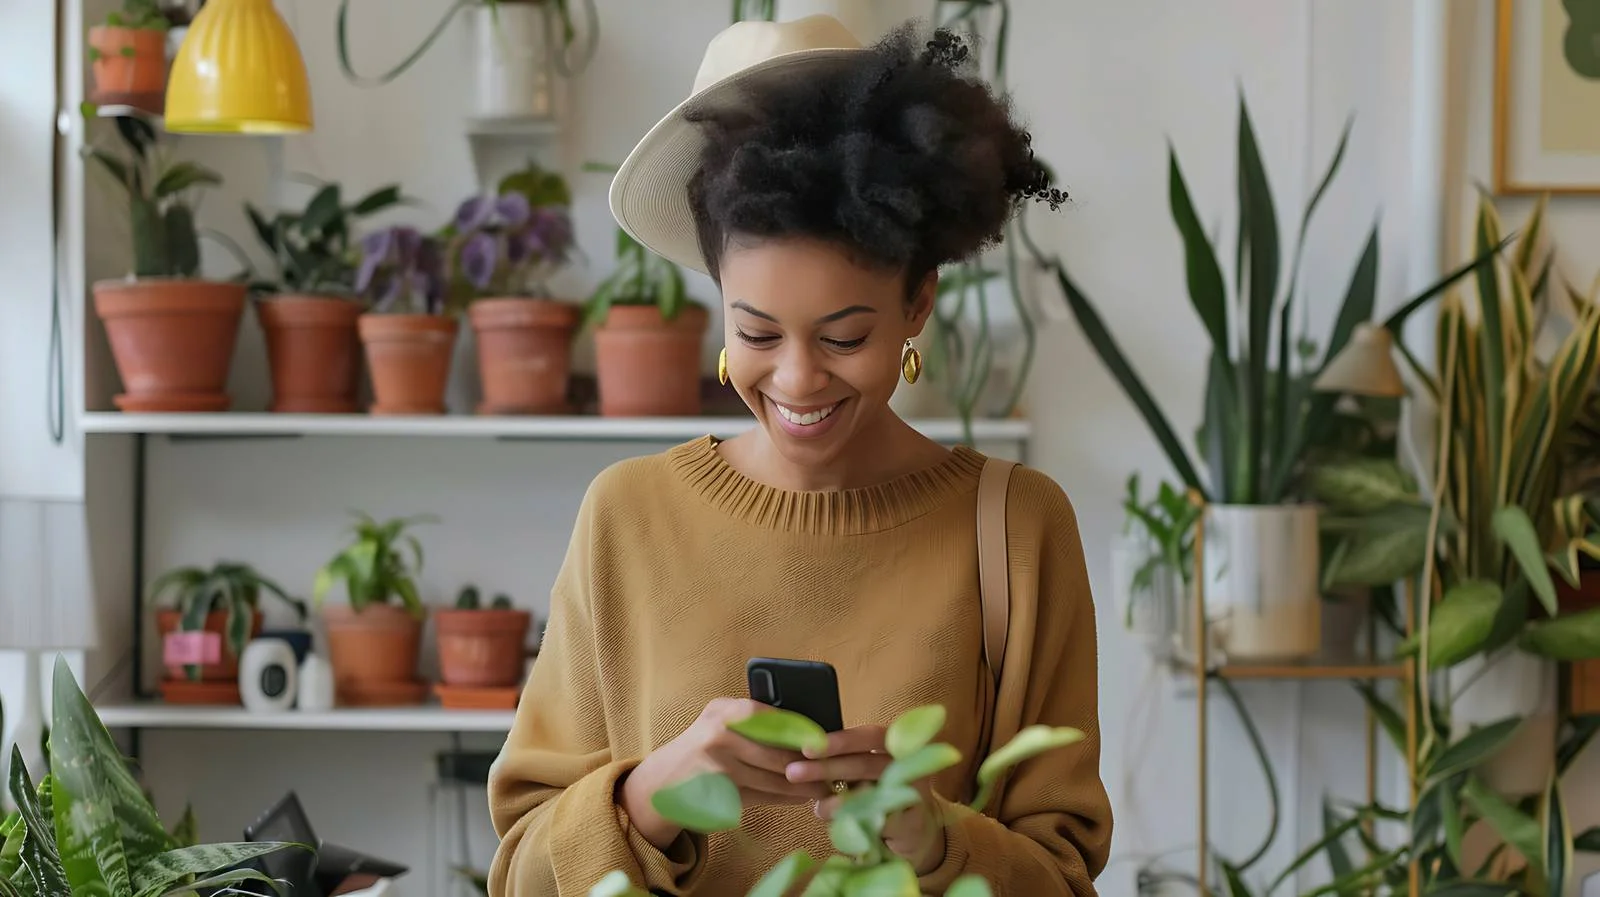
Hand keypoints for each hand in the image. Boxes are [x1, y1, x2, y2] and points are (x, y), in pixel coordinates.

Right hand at [619, 698, 831, 849]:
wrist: (663, 780)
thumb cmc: (705, 746)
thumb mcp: (721, 721)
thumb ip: (756, 720)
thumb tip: (808, 730)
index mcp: (725, 711)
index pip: (773, 719)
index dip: (802, 732)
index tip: (826, 743)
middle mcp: (719, 736)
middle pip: (776, 753)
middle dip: (808, 764)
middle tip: (834, 770)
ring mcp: (718, 769)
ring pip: (772, 779)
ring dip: (802, 786)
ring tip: (824, 787)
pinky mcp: (720, 795)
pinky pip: (762, 796)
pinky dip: (785, 798)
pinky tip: (802, 797)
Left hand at [786, 726, 947, 874]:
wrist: (913, 828)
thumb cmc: (881, 791)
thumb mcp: (863, 772)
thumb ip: (841, 763)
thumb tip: (800, 760)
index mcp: (896, 743)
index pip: (869, 736)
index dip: (841, 741)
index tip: (808, 748)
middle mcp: (911, 763)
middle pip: (867, 763)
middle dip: (828, 768)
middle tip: (794, 772)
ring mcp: (916, 793)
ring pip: (873, 793)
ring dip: (838, 800)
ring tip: (817, 807)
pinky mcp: (913, 823)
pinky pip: (879, 821)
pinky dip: (856, 821)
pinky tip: (838, 824)